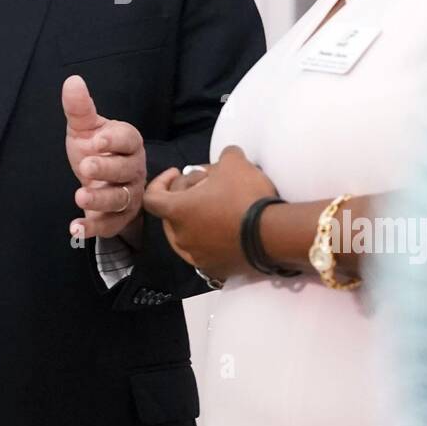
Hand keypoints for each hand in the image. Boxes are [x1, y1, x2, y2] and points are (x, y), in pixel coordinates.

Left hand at [62, 74, 145, 240]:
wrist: (99, 181)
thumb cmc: (96, 149)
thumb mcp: (84, 128)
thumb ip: (79, 108)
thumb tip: (72, 81)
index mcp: (128, 142)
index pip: (128, 139)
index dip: (114, 140)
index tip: (98, 139)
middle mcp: (133, 169)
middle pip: (124, 170)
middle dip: (106, 169)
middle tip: (86, 166)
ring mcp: (128, 195)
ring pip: (120, 199)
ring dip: (100, 199)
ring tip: (80, 197)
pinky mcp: (118, 218)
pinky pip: (110, 225)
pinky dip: (92, 228)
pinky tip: (75, 228)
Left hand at [143, 145, 276, 281]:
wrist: (274, 235)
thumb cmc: (245, 196)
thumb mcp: (235, 162)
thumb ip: (225, 155)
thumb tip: (227, 156)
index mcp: (177, 211)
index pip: (152, 197)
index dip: (161, 181)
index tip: (178, 172)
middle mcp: (181, 237)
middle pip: (171, 215)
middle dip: (184, 198)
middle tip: (205, 187)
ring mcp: (197, 257)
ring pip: (188, 234)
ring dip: (197, 219)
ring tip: (218, 208)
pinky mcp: (216, 270)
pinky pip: (206, 251)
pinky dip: (211, 239)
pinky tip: (228, 229)